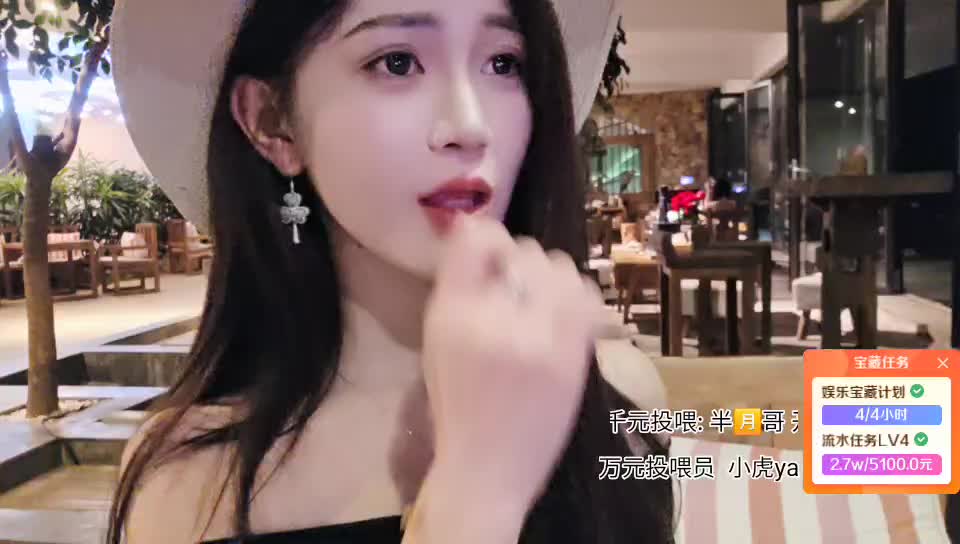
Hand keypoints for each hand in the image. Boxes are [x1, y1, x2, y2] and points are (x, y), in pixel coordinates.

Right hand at [421, 214, 604, 514]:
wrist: (488, 468)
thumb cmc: (457, 402)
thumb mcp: (437, 339)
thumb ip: (457, 279)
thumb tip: (477, 229)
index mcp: (452, 315)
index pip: (477, 240)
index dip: (486, 239)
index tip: (487, 259)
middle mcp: (497, 320)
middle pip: (524, 250)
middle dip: (519, 261)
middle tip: (510, 289)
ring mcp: (542, 338)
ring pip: (558, 268)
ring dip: (550, 276)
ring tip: (537, 302)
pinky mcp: (574, 356)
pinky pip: (585, 297)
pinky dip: (577, 296)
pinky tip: (562, 315)